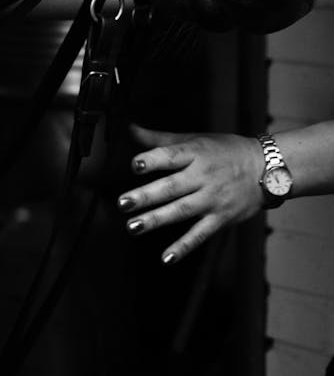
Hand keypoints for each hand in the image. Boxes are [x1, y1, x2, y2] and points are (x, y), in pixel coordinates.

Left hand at [117, 124, 264, 263]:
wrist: (265, 169)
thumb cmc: (225, 150)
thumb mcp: (195, 139)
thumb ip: (160, 139)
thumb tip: (131, 130)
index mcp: (196, 153)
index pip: (171, 156)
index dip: (153, 160)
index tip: (134, 165)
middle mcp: (203, 176)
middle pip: (171, 187)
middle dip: (146, 196)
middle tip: (123, 203)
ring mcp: (212, 199)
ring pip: (181, 211)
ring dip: (156, 220)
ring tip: (133, 227)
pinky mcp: (220, 218)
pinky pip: (200, 234)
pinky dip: (184, 246)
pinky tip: (167, 257)